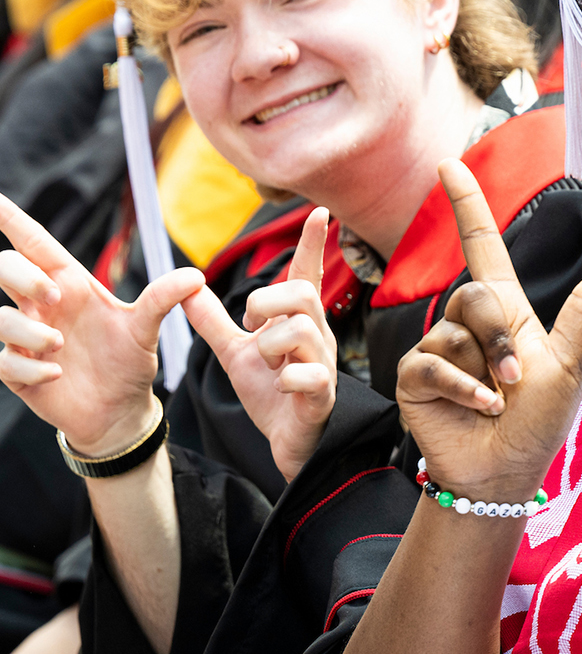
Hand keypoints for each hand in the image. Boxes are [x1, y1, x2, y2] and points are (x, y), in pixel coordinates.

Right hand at [0, 193, 203, 454]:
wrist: (121, 410)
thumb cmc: (129, 361)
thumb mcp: (146, 328)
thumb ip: (162, 299)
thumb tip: (196, 276)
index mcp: (70, 285)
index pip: (34, 244)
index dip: (11, 219)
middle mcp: (42, 306)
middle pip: (4, 267)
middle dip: (20, 276)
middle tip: (54, 296)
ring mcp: (26, 337)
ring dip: (28, 331)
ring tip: (61, 347)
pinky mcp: (19, 371)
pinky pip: (4, 362)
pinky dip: (29, 368)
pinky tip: (57, 375)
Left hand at [181, 209, 337, 481]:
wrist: (288, 442)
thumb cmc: (271, 393)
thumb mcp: (236, 353)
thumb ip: (215, 323)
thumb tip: (186, 290)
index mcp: (297, 321)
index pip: (307, 274)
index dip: (311, 244)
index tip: (317, 211)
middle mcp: (316, 336)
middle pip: (303, 294)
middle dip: (268, 304)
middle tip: (252, 327)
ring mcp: (323, 364)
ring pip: (302, 330)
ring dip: (272, 345)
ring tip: (266, 363)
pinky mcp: (323, 394)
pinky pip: (307, 375)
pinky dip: (285, 380)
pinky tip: (281, 388)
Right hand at [395, 160, 581, 493]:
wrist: (506, 472)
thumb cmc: (539, 421)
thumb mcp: (570, 364)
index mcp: (506, 310)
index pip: (482, 245)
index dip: (466, 205)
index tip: (448, 164)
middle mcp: (467, 323)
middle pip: (476, 294)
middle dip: (500, 337)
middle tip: (515, 380)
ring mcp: (438, 348)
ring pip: (456, 332)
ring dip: (487, 372)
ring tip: (497, 402)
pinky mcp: (415, 376)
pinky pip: (434, 363)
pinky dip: (464, 390)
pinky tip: (480, 410)